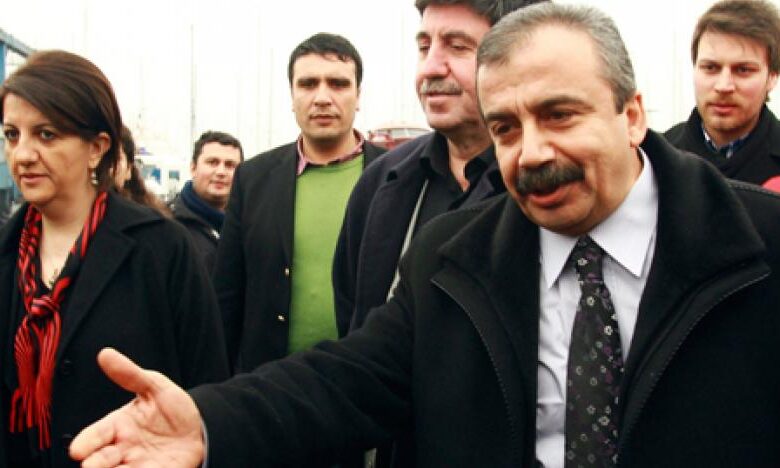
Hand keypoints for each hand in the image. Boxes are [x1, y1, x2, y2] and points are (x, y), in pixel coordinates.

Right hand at [69, 348, 204, 467]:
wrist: (200, 428)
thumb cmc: (171, 408)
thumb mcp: (154, 386)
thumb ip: (130, 374)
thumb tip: (105, 353)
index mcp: (117, 426)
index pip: (95, 435)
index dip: (85, 443)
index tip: (78, 450)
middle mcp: (122, 449)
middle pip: (99, 462)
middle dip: (94, 465)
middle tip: (93, 466)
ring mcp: (136, 465)